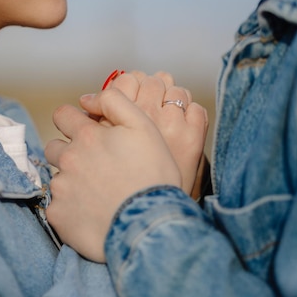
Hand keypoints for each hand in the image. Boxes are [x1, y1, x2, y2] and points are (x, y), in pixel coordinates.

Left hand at [45, 88, 180, 261]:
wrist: (151, 225)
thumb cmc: (153, 175)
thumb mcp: (143, 126)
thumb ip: (114, 101)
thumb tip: (86, 98)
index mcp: (87, 136)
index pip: (62, 115)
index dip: (73, 120)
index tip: (85, 132)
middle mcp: (69, 159)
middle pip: (53, 147)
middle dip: (68, 151)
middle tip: (94, 166)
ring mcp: (61, 189)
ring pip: (57, 178)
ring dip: (71, 181)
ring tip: (97, 193)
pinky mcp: (58, 216)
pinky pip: (57, 207)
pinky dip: (71, 208)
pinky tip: (92, 213)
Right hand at [98, 70, 208, 194]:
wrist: (150, 216)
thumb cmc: (123, 187)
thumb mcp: (100, 153)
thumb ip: (100, 125)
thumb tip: (99, 99)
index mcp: (119, 120)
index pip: (126, 79)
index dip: (128, 84)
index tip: (129, 94)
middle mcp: (145, 116)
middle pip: (152, 79)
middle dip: (150, 87)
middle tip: (149, 101)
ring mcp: (173, 125)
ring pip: (176, 90)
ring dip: (172, 97)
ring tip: (168, 112)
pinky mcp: (194, 137)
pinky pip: (196, 109)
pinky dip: (191, 113)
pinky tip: (184, 125)